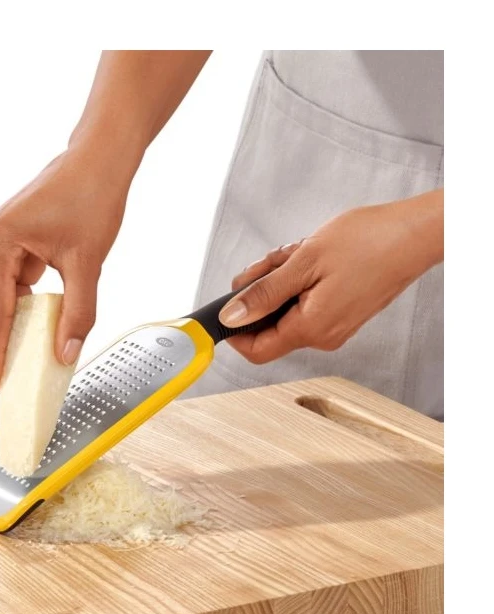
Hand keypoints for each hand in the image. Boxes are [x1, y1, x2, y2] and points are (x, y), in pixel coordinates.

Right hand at [0, 145, 132, 390]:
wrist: (99, 159)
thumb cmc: (92, 195)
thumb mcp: (87, 263)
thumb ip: (78, 314)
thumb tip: (65, 353)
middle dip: (1, 344)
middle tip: (11, 379)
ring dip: (13, 326)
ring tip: (25, 358)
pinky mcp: (6, 240)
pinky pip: (9, 285)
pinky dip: (23, 307)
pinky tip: (38, 325)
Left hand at [218, 190, 443, 363]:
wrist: (417, 234)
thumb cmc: (370, 242)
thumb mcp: (304, 262)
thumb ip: (264, 293)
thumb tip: (231, 316)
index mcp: (311, 328)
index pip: (257, 350)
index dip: (235, 332)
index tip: (226, 306)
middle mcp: (323, 335)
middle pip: (269, 324)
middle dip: (261, 290)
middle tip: (272, 261)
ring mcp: (335, 325)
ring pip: (286, 308)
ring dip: (282, 279)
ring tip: (298, 252)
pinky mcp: (343, 312)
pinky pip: (306, 301)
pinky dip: (300, 279)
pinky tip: (312, 257)